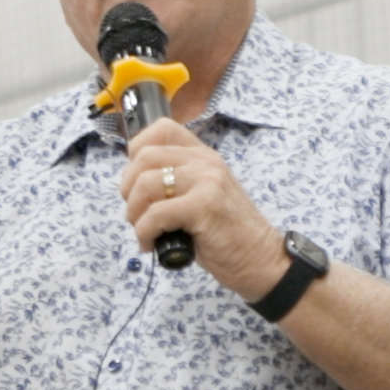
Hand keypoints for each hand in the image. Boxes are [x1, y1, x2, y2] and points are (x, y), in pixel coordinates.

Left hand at [119, 120, 287, 299]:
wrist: (261, 259)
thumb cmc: (227, 234)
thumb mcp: (202, 196)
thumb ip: (176, 182)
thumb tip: (133, 185)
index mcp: (203, 155)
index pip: (161, 129)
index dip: (136, 152)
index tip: (137, 181)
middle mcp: (205, 162)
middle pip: (144, 157)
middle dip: (128, 189)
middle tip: (136, 213)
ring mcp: (206, 181)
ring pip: (145, 184)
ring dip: (134, 214)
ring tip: (144, 232)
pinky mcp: (204, 206)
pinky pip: (155, 215)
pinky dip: (144, 233)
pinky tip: (150, 245)